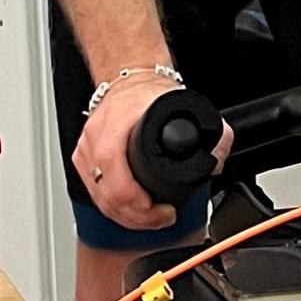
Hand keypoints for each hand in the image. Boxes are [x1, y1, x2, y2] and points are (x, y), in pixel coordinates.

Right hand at [72, 73, 233, 230]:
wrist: (131, 79)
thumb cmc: (150, 93)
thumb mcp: (184, 106)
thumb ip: (210, 131)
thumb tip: (217, 158)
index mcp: (117, 122)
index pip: (115, 168)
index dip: (137, 200)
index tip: (162, 210)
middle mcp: (97, 136)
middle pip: (106, 193)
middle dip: (137, 217)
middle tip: (162, 219)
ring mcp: (86, 148)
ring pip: (98, 198)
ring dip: (124, 217)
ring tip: (150, 220)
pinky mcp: (82, 158)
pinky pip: (93, 192)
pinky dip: (112, 208)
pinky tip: (129, 212)